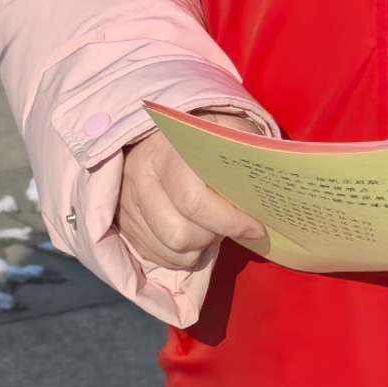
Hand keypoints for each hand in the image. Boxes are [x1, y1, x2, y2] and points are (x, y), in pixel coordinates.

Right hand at [111, 124, 266, 278]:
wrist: (161, 130)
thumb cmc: (204, 134)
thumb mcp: (229, 130)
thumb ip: (247, 154)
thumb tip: (266, 192)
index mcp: (167, 150)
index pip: (193, 202)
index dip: (229, 221)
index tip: (254, 227)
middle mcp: (140, 175)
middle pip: (179, 234)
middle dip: (212, 237)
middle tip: (228, 225)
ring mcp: (126, 200)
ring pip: (168, 250)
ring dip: (197, 249)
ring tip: (210, 229)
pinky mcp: (121, 220)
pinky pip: (154, 256)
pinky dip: (179, 255)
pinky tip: (191, 235)